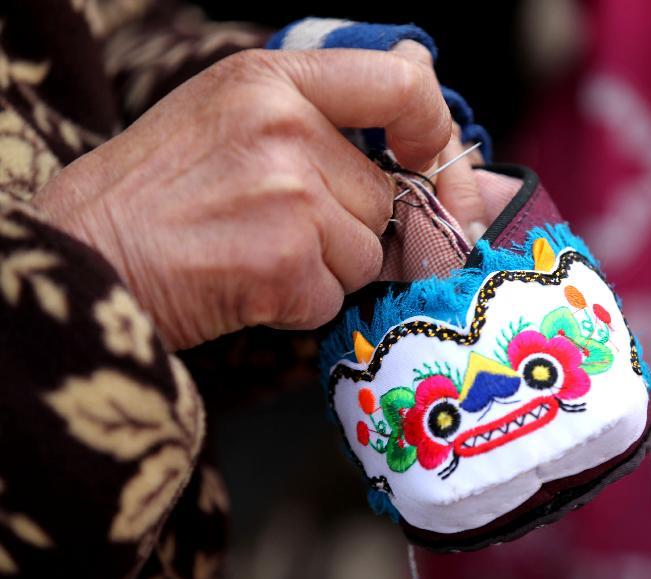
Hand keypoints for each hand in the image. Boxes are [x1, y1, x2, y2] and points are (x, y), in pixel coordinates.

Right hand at [34, 47, 451, 348]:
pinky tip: (246, 283)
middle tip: (279, 229)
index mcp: (272, 79)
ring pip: (367, 253)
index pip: (403, 84)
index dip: (435, 131)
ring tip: (253, 253)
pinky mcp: (284, 262)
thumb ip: (326, 119)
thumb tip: (442, 130)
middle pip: (385, 196)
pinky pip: (335, 296)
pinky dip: (300, 304)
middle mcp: (286, 127)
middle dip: (350, 227)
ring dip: (325, 269)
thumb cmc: (156, 192)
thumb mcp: (231, 117)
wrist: (84, 256)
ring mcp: (288, 194)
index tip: (433, 163)